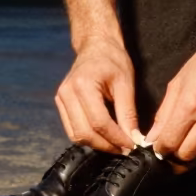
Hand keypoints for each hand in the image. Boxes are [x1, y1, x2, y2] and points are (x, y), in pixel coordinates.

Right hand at [54, 35, 138, 154]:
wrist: (95, 46)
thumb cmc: (112, 60)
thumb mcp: (126, 84)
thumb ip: (128, 113)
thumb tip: (134, 139)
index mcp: (83, 86)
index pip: (99, 122)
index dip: (116, 138)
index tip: (132, 146)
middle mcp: (67, 94)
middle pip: (84, 132)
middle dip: (106, 145)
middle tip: (125, 149)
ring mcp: (60, 99)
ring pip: (76, 135)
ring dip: (97, 144)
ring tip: (116, 145)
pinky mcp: (60, 103)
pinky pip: (72, 129)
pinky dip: (88, 137)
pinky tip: (104, 137)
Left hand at [147, 33, 195, 160]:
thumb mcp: (176, 85)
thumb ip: (163, 114)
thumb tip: (153, 138)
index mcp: (190, 105)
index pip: (170, 142)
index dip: (161, 147)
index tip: (159, 146)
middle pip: (187, 153)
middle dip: (176, 150)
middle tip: (175, 140)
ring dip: (194, 148)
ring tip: (192, 132)